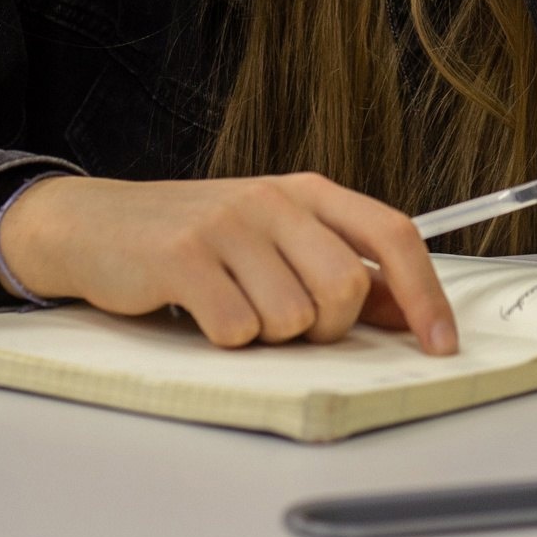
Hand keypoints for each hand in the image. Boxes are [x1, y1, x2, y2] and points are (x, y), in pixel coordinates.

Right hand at [0, 173, 459, 353]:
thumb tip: (404, 309)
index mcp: (307, 191)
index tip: (442, 344)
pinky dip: (224, 340)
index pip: (392, 234)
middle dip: (325, 329)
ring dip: (266, 336)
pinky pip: (236, 329)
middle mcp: (274, 200)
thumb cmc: (194, 238)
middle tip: (284, 323)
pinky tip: (200, 314)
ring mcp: (228, 225)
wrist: (94, 224)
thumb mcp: (272, 237)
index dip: (425, 294)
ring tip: (232, 308)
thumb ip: (336, 264)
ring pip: (291, 319)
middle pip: (345, 289)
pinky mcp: (183, 258)